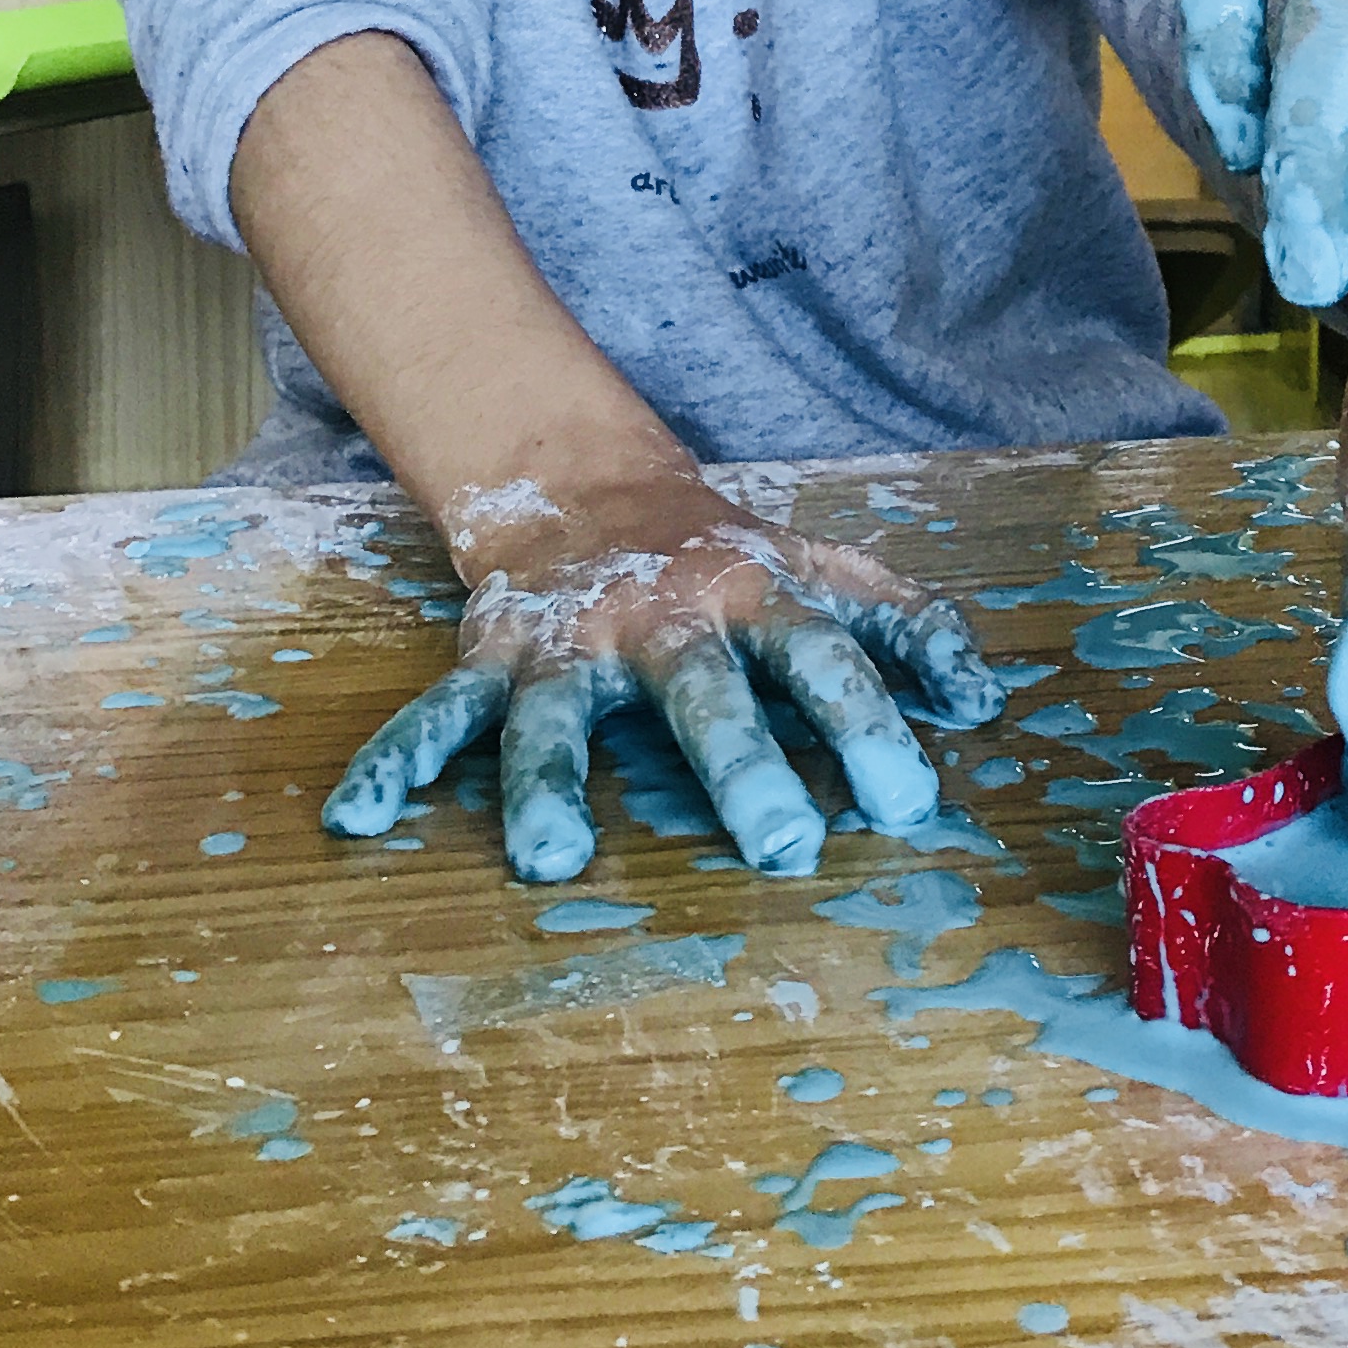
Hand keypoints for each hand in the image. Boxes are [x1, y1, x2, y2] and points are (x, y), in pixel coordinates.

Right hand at [321, 467, 1001, 882]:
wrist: (593, 487)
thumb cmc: (730, 556)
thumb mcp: (826, 570)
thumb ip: (908, 628)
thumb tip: (986, 700)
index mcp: (756, 600)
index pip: (828, 660)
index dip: (871, 725)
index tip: (909, 803)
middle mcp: (667, 621)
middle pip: (708, 695)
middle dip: (745, 767)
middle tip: (784, 845)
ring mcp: (574, 642)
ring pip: (559, 717)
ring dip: (549, 786)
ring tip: (549, 860)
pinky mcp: (497, 656)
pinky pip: (443, 713)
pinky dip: (399, 758)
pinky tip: (361, 815)